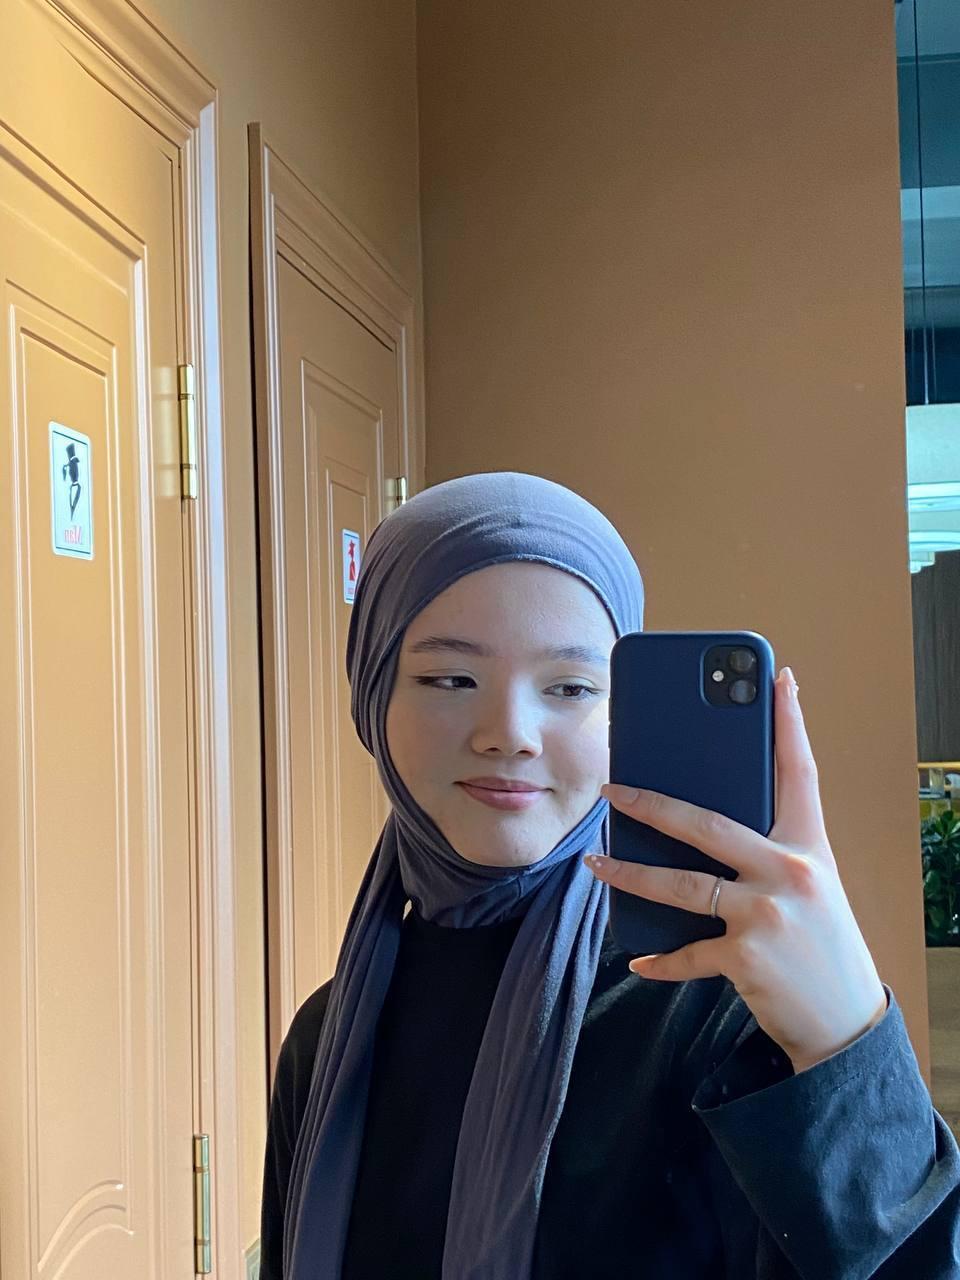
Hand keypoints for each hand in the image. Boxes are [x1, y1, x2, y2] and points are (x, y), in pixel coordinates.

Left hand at [585, 667, 888, 1073]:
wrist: (846, 1021)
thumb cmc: (819, 942)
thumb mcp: (809, 885)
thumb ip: (768, 851)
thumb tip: (700, 821)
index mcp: (809, 846)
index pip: (799, 772)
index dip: (789, 722)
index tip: (780, 678)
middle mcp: (790, 872)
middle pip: (707, 823)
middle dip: (651, 802)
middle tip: (611, 788)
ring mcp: (767, 914)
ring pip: (680, 884)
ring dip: (630, 875)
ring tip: (597, 863)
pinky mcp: (746, 957)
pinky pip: (686, 951)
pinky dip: (660, 960)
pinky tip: (639, 961)